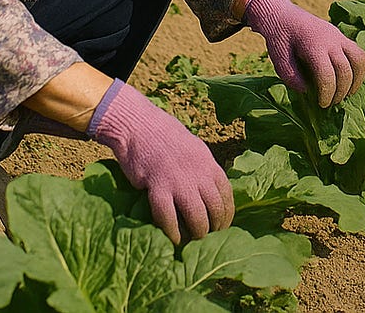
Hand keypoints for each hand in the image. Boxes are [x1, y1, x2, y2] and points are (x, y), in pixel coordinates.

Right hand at [87, 79, 233, 243]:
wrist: (138, 124)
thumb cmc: (163, 135)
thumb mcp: (193, 148)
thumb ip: (201, 168)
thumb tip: (208, 189)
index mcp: (208, 162)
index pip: (227, 194)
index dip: (227, 214)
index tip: (222, 225)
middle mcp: (199, 173)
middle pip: (215, 209)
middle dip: (214, 228)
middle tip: (207, 236)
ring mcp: (179, 181)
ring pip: (197, 217)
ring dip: (196, 233)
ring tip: (191, 240)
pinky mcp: (158, 187)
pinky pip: (169, 217)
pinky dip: (172, 232)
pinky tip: (172, 238)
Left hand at [244, 0, 364, 105]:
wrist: (281, 14)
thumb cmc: (278, 38)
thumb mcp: (278, 58)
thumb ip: (291, 76)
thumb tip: (307, 91)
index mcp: (313, 46)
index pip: (327, 75)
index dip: (327, 93)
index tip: (322, 105)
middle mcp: (330, 40)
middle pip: (345, 70)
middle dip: (341, 91)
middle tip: (332, 104)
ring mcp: (338, 36)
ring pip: (359, 59)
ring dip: (357, 80)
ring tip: (347, 94)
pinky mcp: (341, 36)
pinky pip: (359, 53)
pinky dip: (359, 69)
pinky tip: (350, 81)